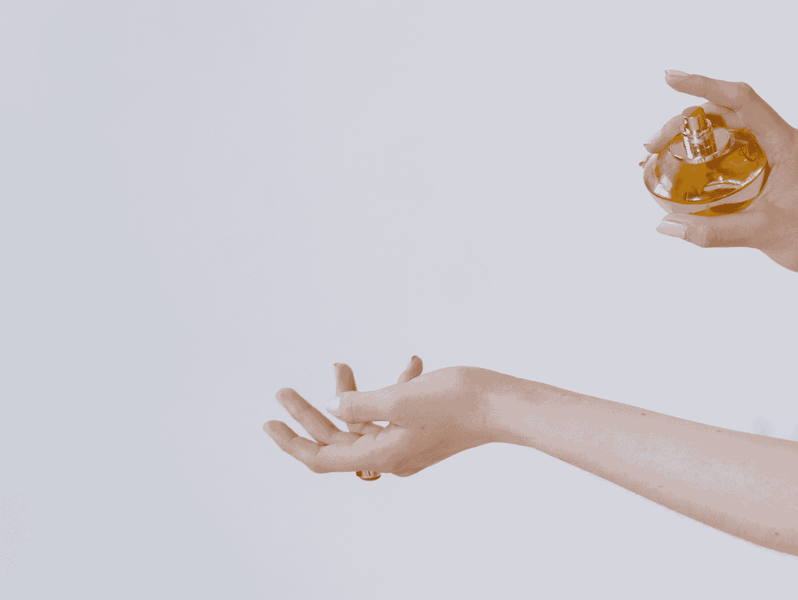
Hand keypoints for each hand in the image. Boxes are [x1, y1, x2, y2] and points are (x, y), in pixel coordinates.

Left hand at [264, 359, 503, 476]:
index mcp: (383, 454)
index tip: (269, 423)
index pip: (323, 457)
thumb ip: (361, 402)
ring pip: (364, 421)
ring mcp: (408, 443)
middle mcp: (391, 455)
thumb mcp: (402, 398)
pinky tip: (409, 363)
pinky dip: (390, 388)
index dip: (291, 441)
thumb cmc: (459, 402)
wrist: (505, 405)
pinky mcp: (423, 429)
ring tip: (340, 365)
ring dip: (350, 394)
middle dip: (311, 412)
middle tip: (284, 390)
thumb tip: (333, 407)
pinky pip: (393, 411)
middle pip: (338, 438)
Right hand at [644, 70, 797, 274]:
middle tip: (651, 144)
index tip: (670, 79)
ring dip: (690, 133)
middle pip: (724, 111)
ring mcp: (771, 150)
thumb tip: (665, 226)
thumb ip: (711, 232)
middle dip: (684, 120)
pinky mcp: (764, 164)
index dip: (704, 84)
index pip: (741, 99)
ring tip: (659, 152)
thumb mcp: (759, 234)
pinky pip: (728, 145)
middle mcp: (778, 138)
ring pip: (724, 127)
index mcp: (784, 142)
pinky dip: (702, 149)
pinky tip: (682, 165)